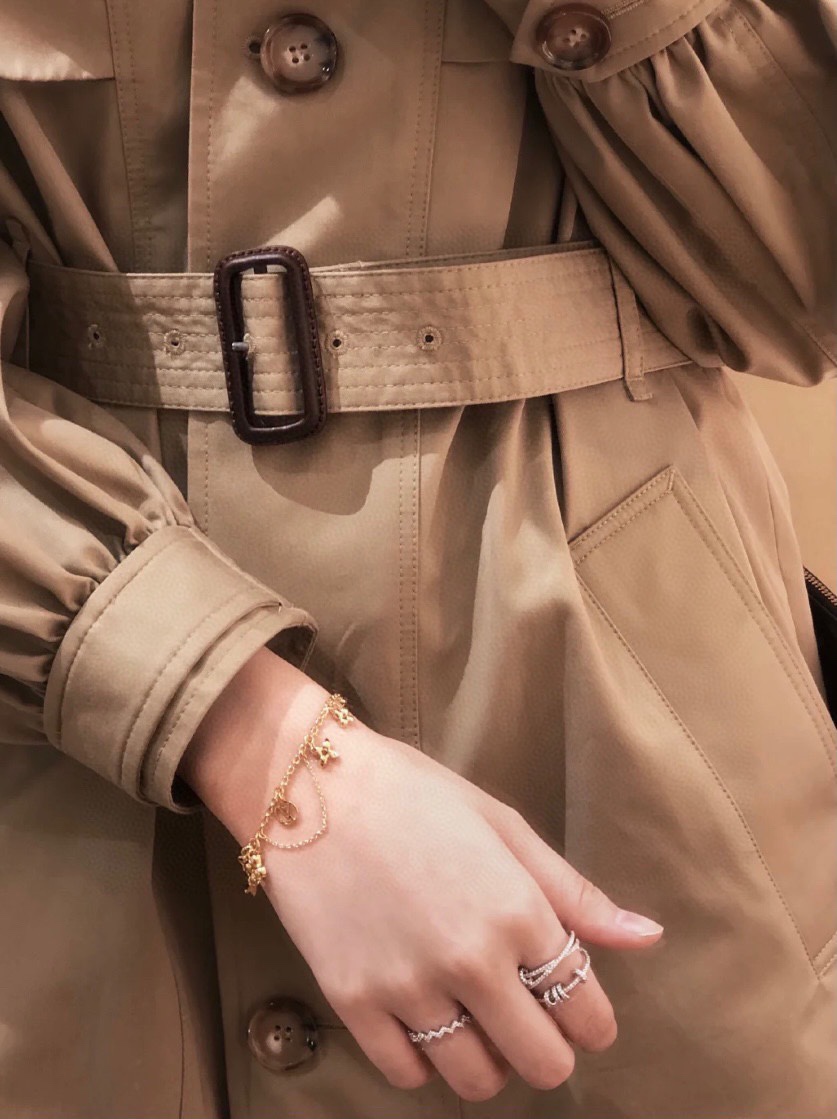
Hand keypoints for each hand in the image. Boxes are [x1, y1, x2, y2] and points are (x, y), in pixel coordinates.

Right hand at [181, 649, 663, 1102]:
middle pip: (541, 1064)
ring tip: (472, 1016)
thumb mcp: (503, 825)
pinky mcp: (353, 1001)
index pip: (585, 1011)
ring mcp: (407, 986)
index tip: (578, 1012)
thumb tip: (647, 938)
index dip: (591, 1021)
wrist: (310, 784)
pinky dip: (423, 1059)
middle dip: (547, 1049)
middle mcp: (470, 959)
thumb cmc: (414, 793)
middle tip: (528, 1018)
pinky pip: (406, 1074)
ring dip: (487, 1059)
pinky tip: (421, 1016)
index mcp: (517, 910)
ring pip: (476, 1080)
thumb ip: (575, 893)